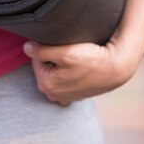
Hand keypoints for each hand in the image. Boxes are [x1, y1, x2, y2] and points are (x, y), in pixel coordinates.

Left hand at [23, 40, 140, 105]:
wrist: (116, 68)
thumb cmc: (92, 60)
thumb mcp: (64, 52)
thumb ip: (41, 50)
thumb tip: (26, 47)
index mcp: (46, 84)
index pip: (37, 57)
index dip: (49, 47)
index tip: (64, 46)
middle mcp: (52, 94)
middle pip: (46, 65)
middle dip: (55, 57)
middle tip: (71, 51)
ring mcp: (64, 97)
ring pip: (55, 71)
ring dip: (62, 64)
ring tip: (77, 59)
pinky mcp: (75, 95)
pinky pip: (65, 79)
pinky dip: (70, 72)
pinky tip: (80, 68)